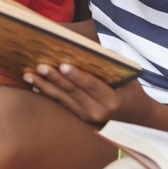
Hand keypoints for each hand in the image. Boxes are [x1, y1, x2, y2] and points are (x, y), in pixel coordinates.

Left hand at [22, 62, 151, 124]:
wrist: (138, 119)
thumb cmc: (132, 92)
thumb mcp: (128, 78)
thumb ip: (110, 64)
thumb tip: (87, 48)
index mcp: (112, 100)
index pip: (91, 85)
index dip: (76, 75)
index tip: (62, 64)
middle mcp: (98, 112)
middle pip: (72, 92)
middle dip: (54, 79)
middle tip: (39, 66)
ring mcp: (88, 118)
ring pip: (63, 100)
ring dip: (44, 87)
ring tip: (29, 75)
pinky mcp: (81, 120)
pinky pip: (62, 105)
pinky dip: (48, 95)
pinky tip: (35, 87)